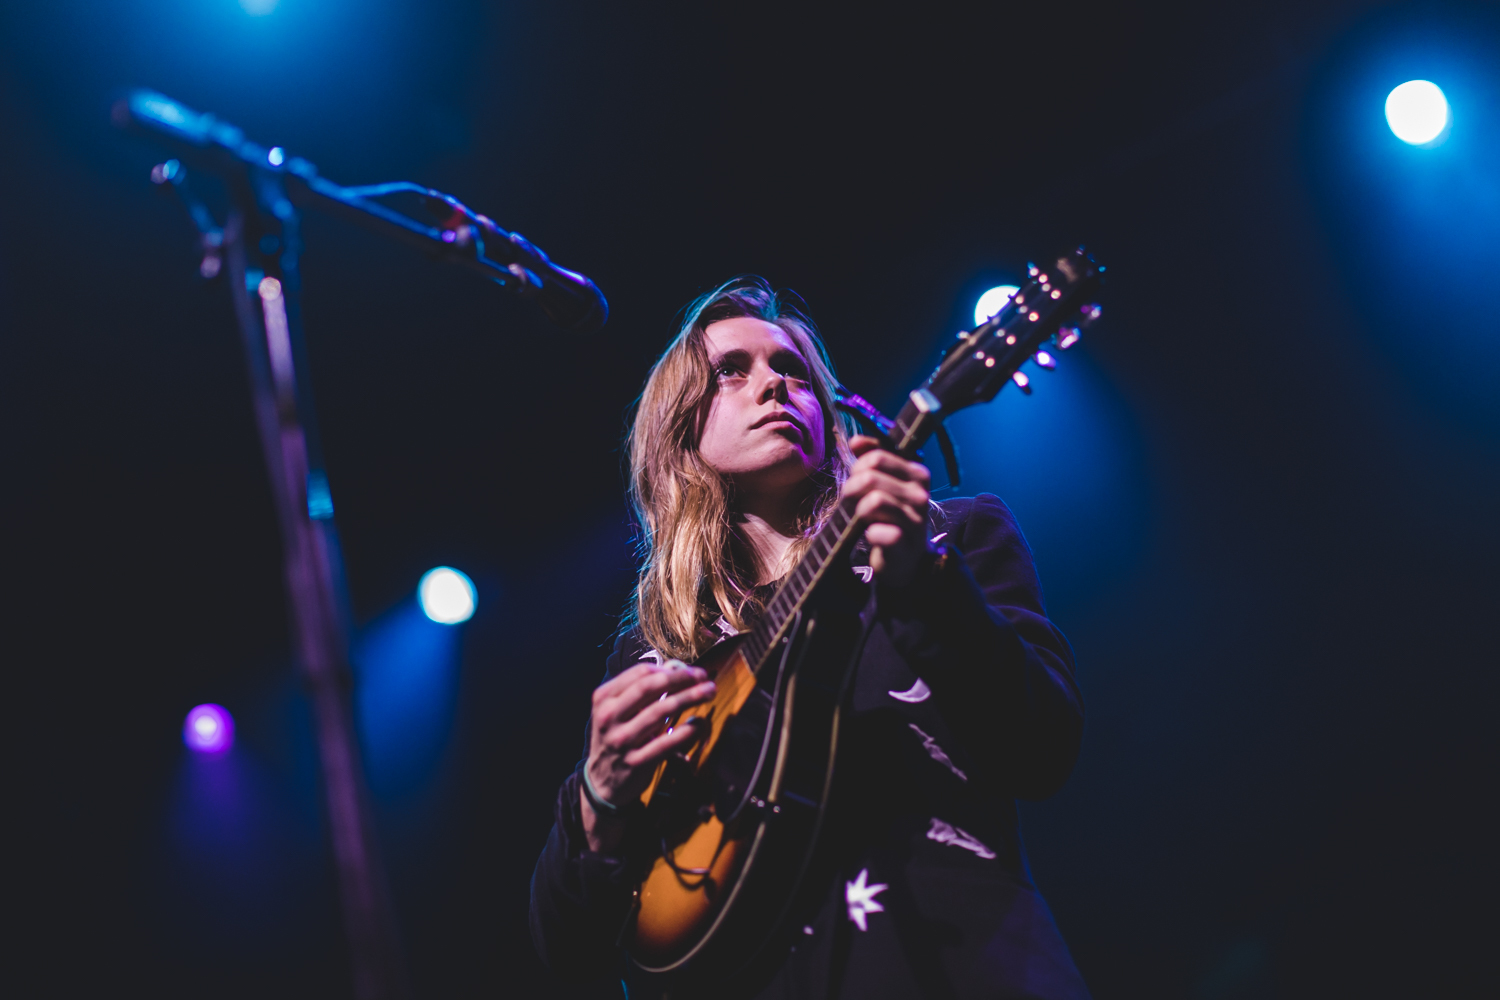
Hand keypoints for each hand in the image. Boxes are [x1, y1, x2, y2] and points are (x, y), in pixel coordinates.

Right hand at [581, 659, 715, 852]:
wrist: (601, 782)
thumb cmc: (616, 738)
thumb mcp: (616, 712)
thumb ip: (640, 692)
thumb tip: (675, 669)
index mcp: (604, 699)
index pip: (640, 673)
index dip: (669, 668)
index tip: (691, 670)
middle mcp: (609, 717)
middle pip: (650, 687)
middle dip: (681, 678)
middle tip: (704, 677)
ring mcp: (622, 740)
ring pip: (661, 711)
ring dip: (690, 698)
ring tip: (709, 692)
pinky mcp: (636, 762)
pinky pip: (667, 743)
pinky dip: (687, 730)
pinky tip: (699, 722)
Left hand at [846, 435, 931, 586]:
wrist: (904, 558)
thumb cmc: (889, 516)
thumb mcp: (883, 483)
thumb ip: (871, 458)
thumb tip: (856, 441)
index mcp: (917, 474)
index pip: (878, 456)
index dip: (859, 466)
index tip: (858, 478)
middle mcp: (920, 495)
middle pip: (870, 478)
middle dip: (852, 488)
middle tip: (853, 501)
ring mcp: (915, 520)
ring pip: (874, 501)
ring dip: (857, 510)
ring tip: (861, 517)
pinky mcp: (906, 545)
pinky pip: (879, 532)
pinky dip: (869, 534)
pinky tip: (872, 536)